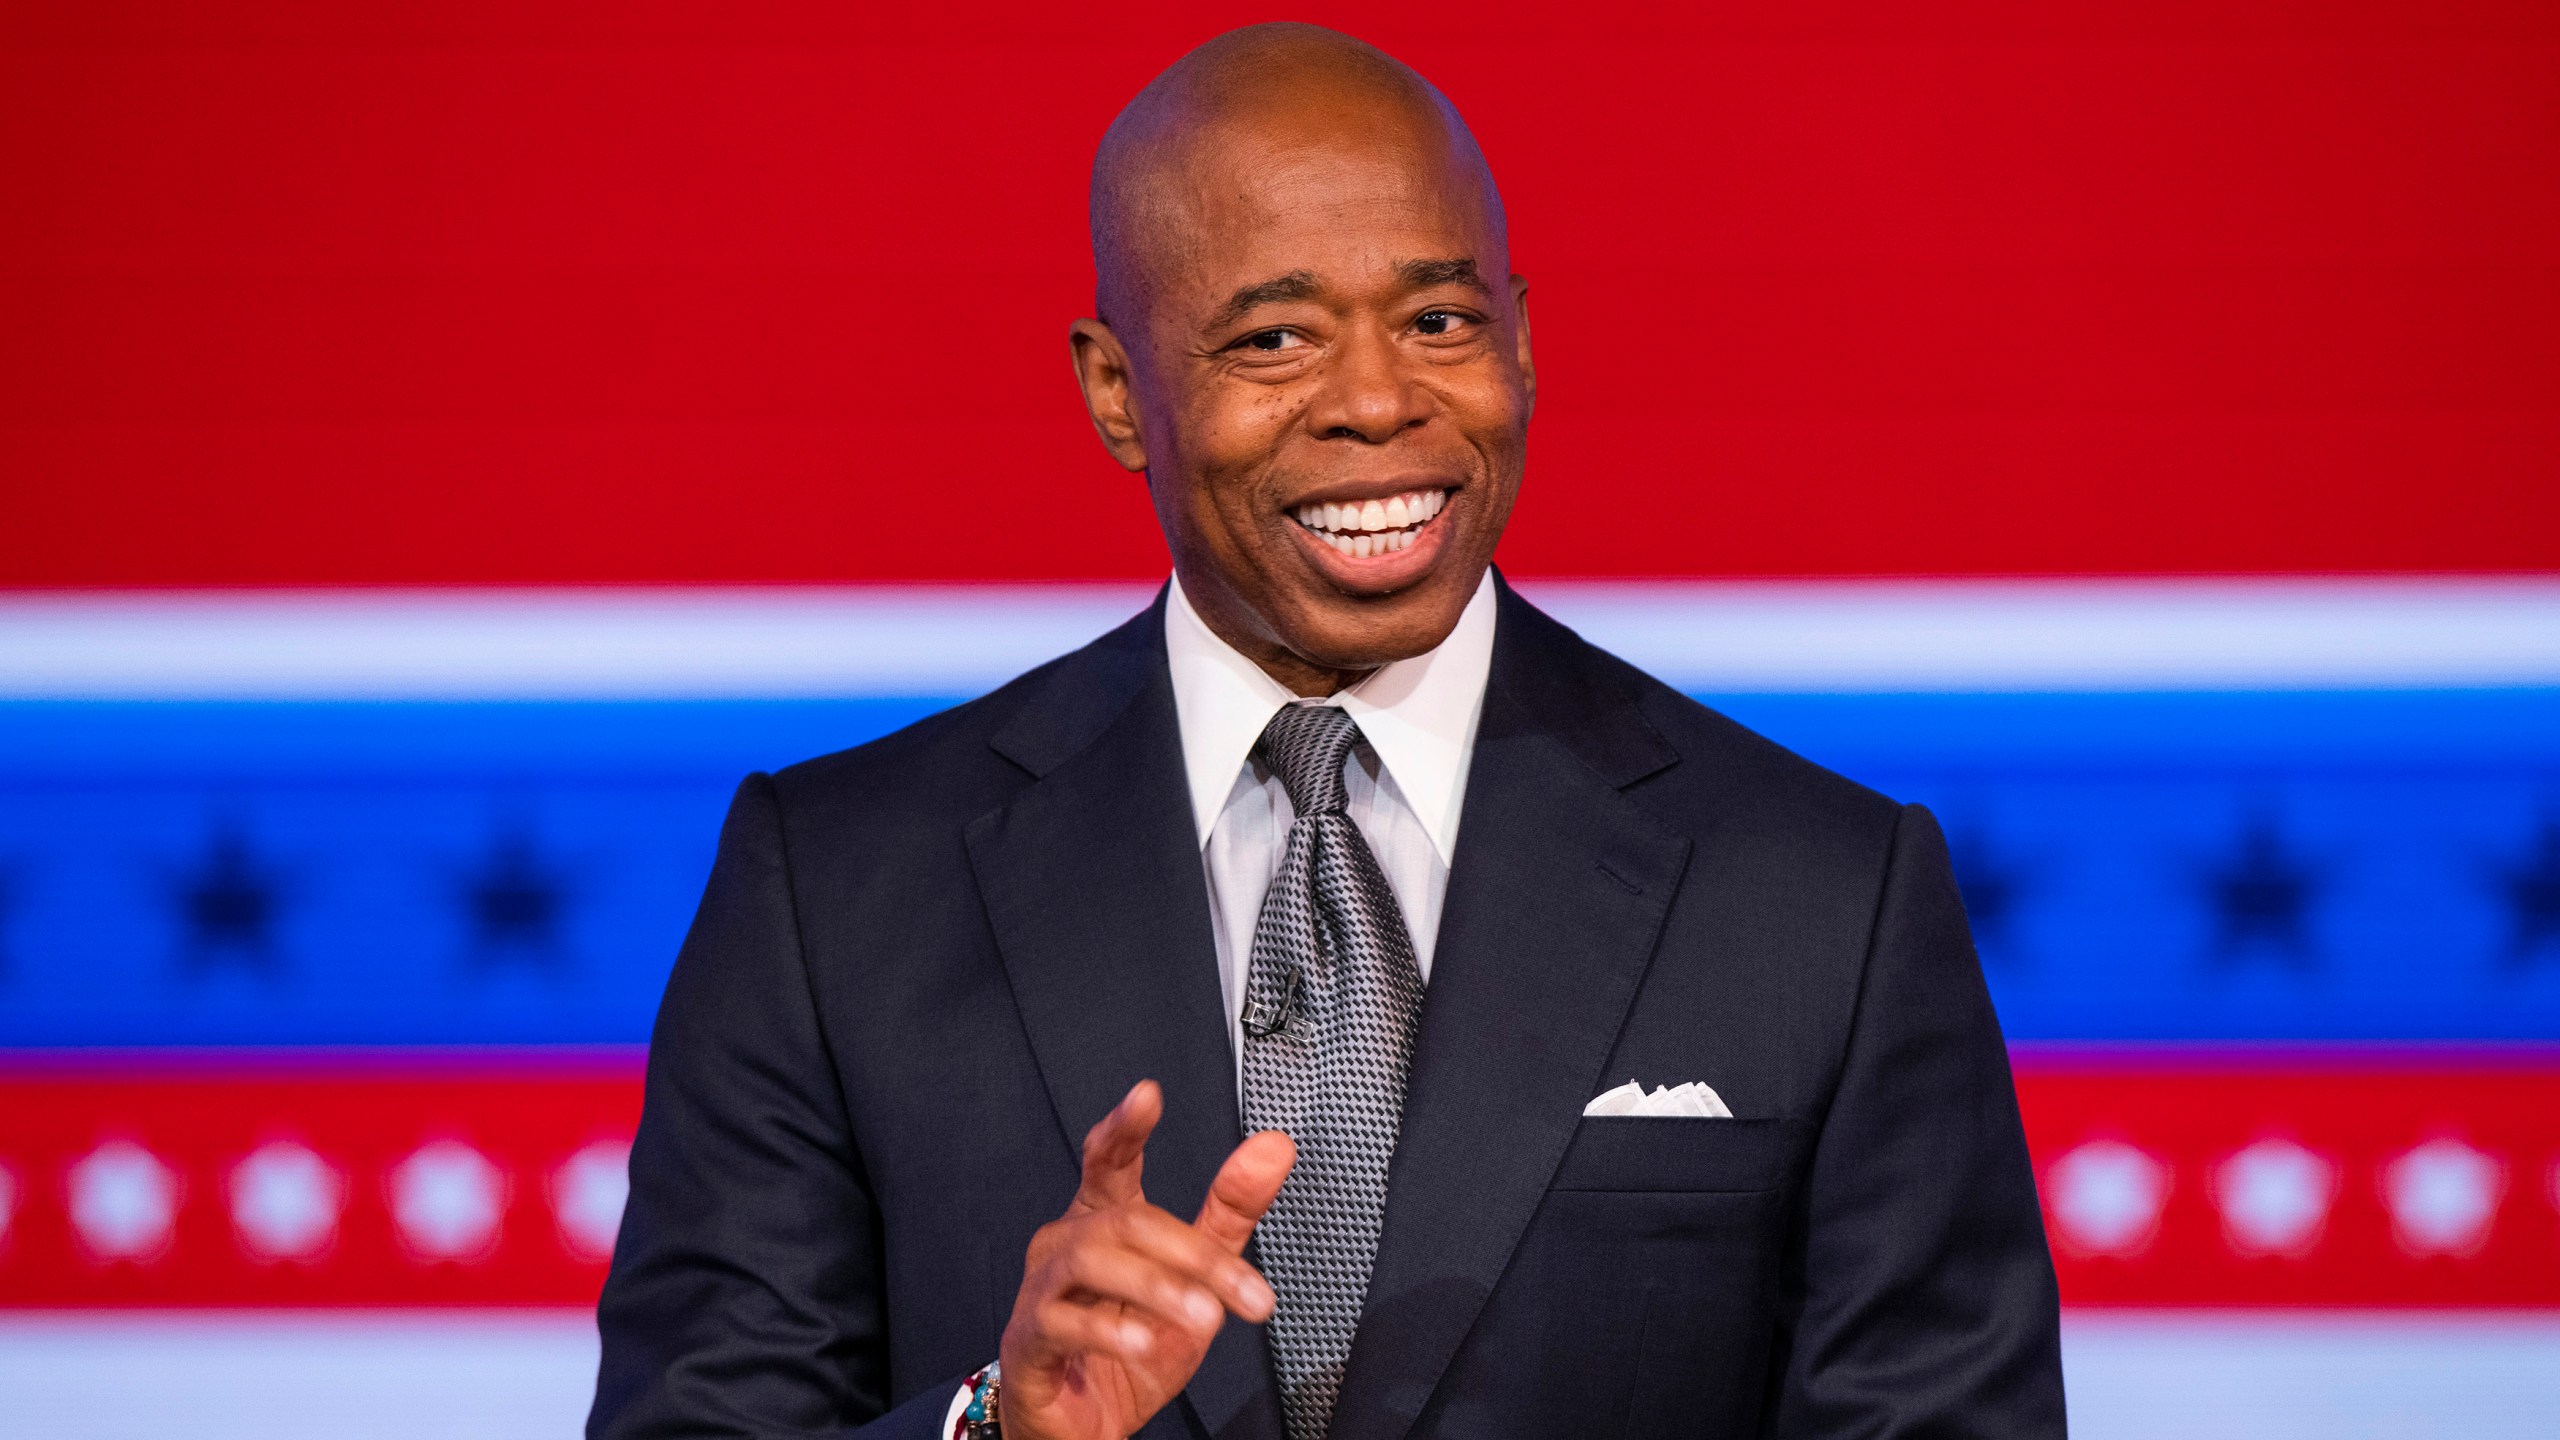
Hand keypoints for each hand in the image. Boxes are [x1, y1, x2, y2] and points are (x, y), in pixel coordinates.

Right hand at [998, 1080, 1294, 1439]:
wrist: (1081, 1425)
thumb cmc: (1129, 1346)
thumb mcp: (1195, 1279)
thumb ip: (1230, 1213)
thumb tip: (1274, 1148)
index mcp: (1102, 1220)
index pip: (1108, 1160)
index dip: (1124, 1126)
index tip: (1148, 1096)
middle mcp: (1066, 1244)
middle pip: (1127, 1220)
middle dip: (1193, 1253)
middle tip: (1245, 1292)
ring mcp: (1041, 1290)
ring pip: (1093, 1261)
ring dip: (1157, 1286)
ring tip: (1203, 1317)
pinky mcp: (1029, 1339)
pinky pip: (1060, 1321)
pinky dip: (1107, 1330)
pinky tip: (1143, 1342)